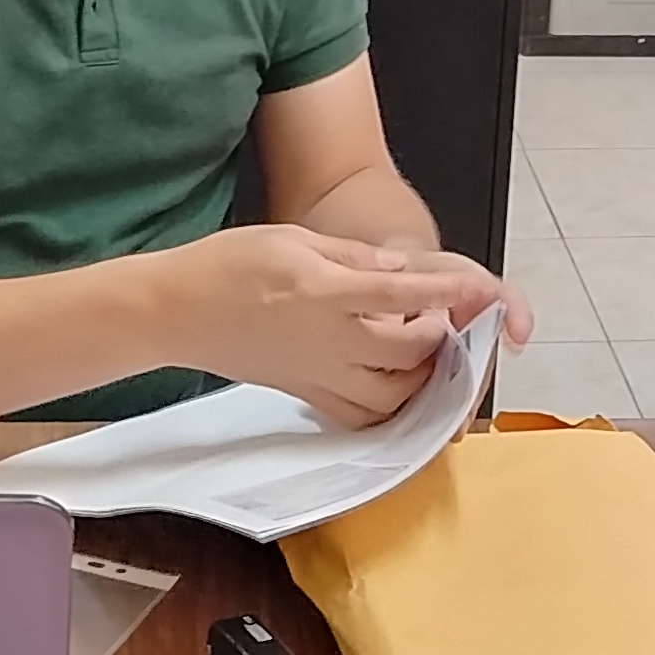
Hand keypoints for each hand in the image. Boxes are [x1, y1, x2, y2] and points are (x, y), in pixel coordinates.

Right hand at [163, 226, 499, 425]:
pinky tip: (393, 383)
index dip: (445, 293)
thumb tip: (400, 270)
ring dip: (418, 379)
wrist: (176, 310)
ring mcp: (316, 375)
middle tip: (437, 317)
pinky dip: (387, 407)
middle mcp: (326, 342)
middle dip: (436, 338)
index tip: (478, 289)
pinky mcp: (305, 393)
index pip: (401, 295)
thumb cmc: (228, 265)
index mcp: (323, 294)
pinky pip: (359, 416)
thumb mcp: (292, 238)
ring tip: (421, 353)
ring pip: (391, 397)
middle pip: (406, 354)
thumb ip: (352, 256)